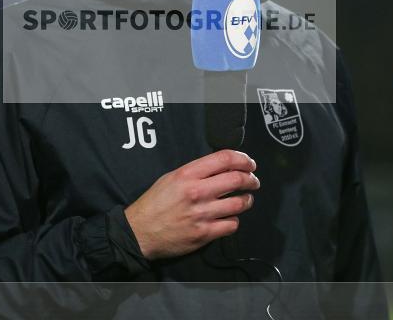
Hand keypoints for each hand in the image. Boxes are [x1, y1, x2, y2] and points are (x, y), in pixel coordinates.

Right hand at [124, 149, 259, 259]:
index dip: (243, 159)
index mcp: (188, 174)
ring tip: (244, 199)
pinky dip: (234, 220)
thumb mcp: (171, 177)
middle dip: (251, 179)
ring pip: (240, 203)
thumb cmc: (155, 203)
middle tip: (253, 181)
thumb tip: (221, 167)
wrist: (140, 232)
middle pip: (237, 179)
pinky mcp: (204, 233)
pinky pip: (232, 225)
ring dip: (247, 200)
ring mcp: (202, 214)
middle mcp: (197, 192)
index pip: (225, 158)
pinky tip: (229, 218)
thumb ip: (196, 171)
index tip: (249, 163)